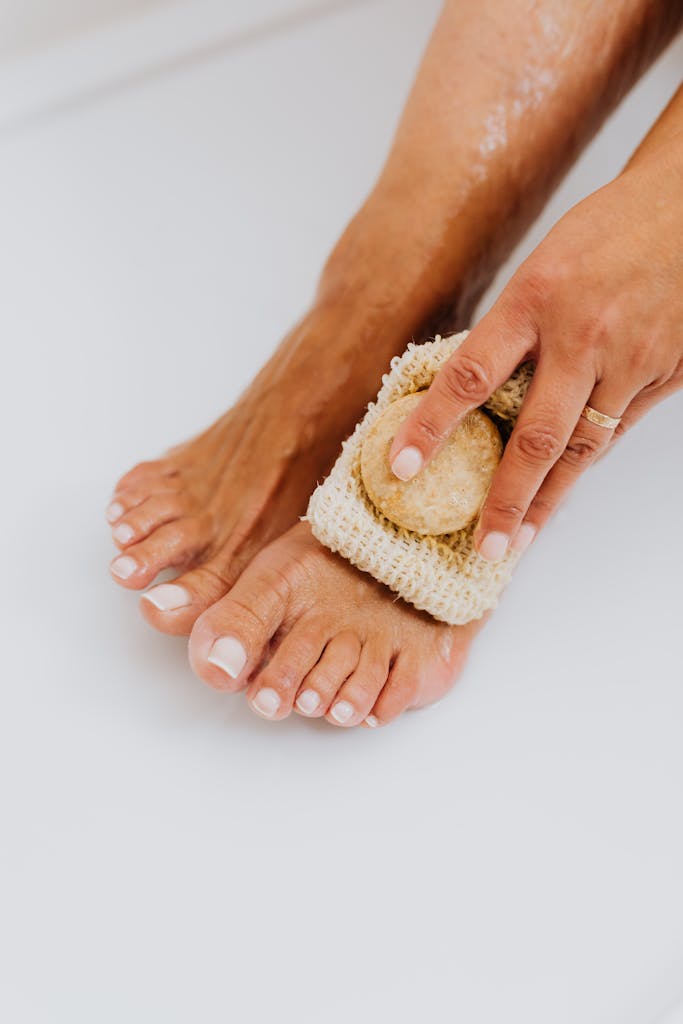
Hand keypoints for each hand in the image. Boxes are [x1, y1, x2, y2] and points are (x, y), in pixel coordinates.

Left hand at [390, 144, 682, 560]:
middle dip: (507, 500)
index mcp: (535, 300)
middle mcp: (581, 336)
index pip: (469, 375)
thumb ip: (513, 330)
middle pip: (536, 437)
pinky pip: (620, 429)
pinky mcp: (667, 373)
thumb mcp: (542, 268)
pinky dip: (589, 460)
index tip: (402, 467)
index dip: (431, 426)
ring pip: (584, 448)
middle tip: (486, 546)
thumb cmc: (606, 231)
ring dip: (550, 499)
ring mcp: (630, 359)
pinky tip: (566, 485)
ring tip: (522, 537)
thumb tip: (474, 390)